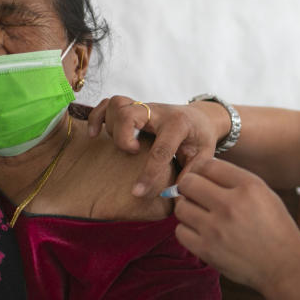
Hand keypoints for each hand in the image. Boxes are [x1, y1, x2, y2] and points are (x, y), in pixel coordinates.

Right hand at [87, 96, 225, 197]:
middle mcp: (158, 111)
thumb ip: (191, 174)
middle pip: (129, 114)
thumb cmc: (200, 138)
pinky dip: (97, 117)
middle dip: (123, 137)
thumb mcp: (204, 157)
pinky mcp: (133, 108)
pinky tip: (95, 134)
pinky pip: (108, 103)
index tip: (138, 193)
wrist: (200, 117)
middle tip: (134, 153)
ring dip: (113, 126)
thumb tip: (174, 195)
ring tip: (124, 144)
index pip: (160, 150)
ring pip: (117, 106)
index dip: (148, 174)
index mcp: (178, 124)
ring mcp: (144, 107)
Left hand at [173, 158, 299, 294]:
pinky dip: (187, 230)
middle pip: (188, 183)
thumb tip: (202, 171)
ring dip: (188, 209)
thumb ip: (236, 180)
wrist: (284, 266)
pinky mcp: (207, 250)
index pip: (208, 165)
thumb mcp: (265, 194)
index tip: (203, 178)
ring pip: (181, 207)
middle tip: (196, 195)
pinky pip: (180, 231)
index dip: (202, 169)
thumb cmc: (275, 228)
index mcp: (248, 187)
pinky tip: (200, 232)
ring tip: (200, 215)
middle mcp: (230, 204)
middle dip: (189, 187)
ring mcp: (216, 229)